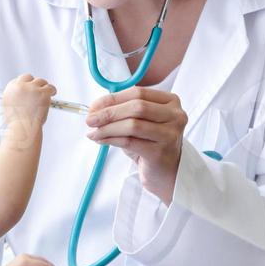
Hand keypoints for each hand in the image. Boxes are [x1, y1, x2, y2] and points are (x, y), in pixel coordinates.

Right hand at [1, 73, 56, 130]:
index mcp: (11, 89)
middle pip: (28, 77)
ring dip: (44, 87)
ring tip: (46, 93)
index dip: (25, 84)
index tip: (29, 88)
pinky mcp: (43, 93)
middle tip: (38, 90)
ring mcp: (32, 88)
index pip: (18, 80)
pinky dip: (52, 90)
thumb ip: (16, 98)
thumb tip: (23, 97)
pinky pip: (50, 87)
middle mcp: (21, 86)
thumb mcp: (10, 107)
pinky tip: (53, 93)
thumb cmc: (17, 122)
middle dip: (33, 83)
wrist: (23, 128)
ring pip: (40, 81)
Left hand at [85, 88, 185, 203]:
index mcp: (170, 102)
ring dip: (108, 128)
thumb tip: (94, 109)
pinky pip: (130, 142)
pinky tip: (101, 140)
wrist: (166, 172)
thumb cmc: (151, 144)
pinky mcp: (160, 152)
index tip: (94, 106)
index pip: (138, 93)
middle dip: (109, 112)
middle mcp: (175, 116)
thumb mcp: (139, 122)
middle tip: (90, 119)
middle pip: (136, 107)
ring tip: (93, 133)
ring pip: (133, 125)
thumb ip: (122, 112)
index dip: (113, 98)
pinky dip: (111, 140)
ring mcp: (170, 134)